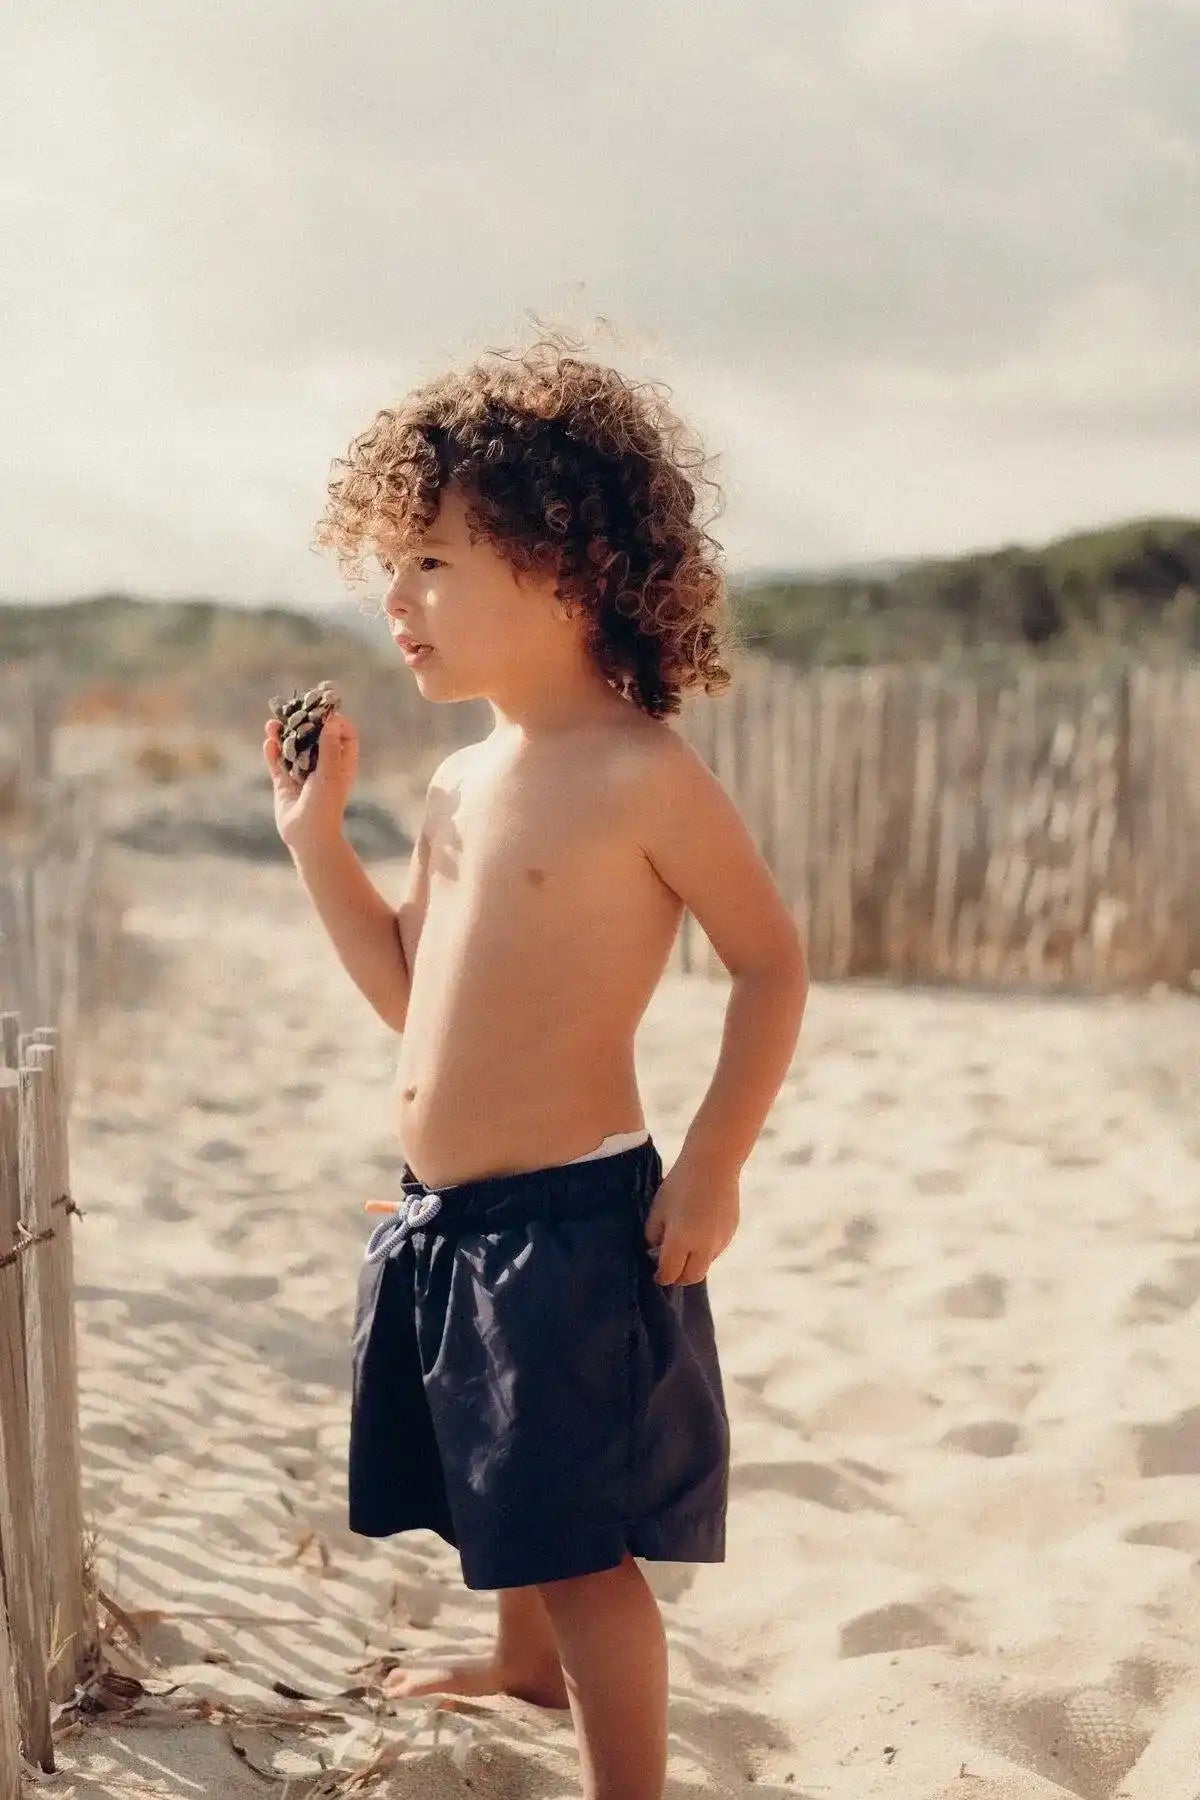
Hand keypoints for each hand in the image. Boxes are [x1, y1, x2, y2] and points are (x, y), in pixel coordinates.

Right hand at [264, 711, 358, 852]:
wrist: (309, 836)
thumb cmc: (326, 805)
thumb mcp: (330, 773)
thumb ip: (329, 747)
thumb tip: (331, 721)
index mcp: (340, 764)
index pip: (343, 735)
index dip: (336, 721)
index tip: (323, 711)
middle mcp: (322, 767)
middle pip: (314, 738)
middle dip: (303, 723)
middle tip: (292, 709)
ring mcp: (302, 774)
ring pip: (292, 748)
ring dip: (282, 735)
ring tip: (272, 724)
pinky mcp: (285, 784)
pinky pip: (277, 763)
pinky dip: (272, 752)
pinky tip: (268, 742)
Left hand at [644, 1154, 738, 1285]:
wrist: (714, 1163)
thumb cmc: (679, 1184)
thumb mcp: (658, 1208)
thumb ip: (653, 1235)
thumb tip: (655, 1251)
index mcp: (680, 1241)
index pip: (669, 1274)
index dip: (660, 1276)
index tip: (655, 1273)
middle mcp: (703, 1246)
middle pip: (690, 1277)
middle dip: (678, 1277)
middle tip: (669, 1268)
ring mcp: (720, 1240)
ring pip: (705, 1264)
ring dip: (693, 1262)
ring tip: (684, 1244)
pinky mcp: (731, 1232)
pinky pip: (716, 1249)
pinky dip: (705, 1249)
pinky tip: (698, 1229)